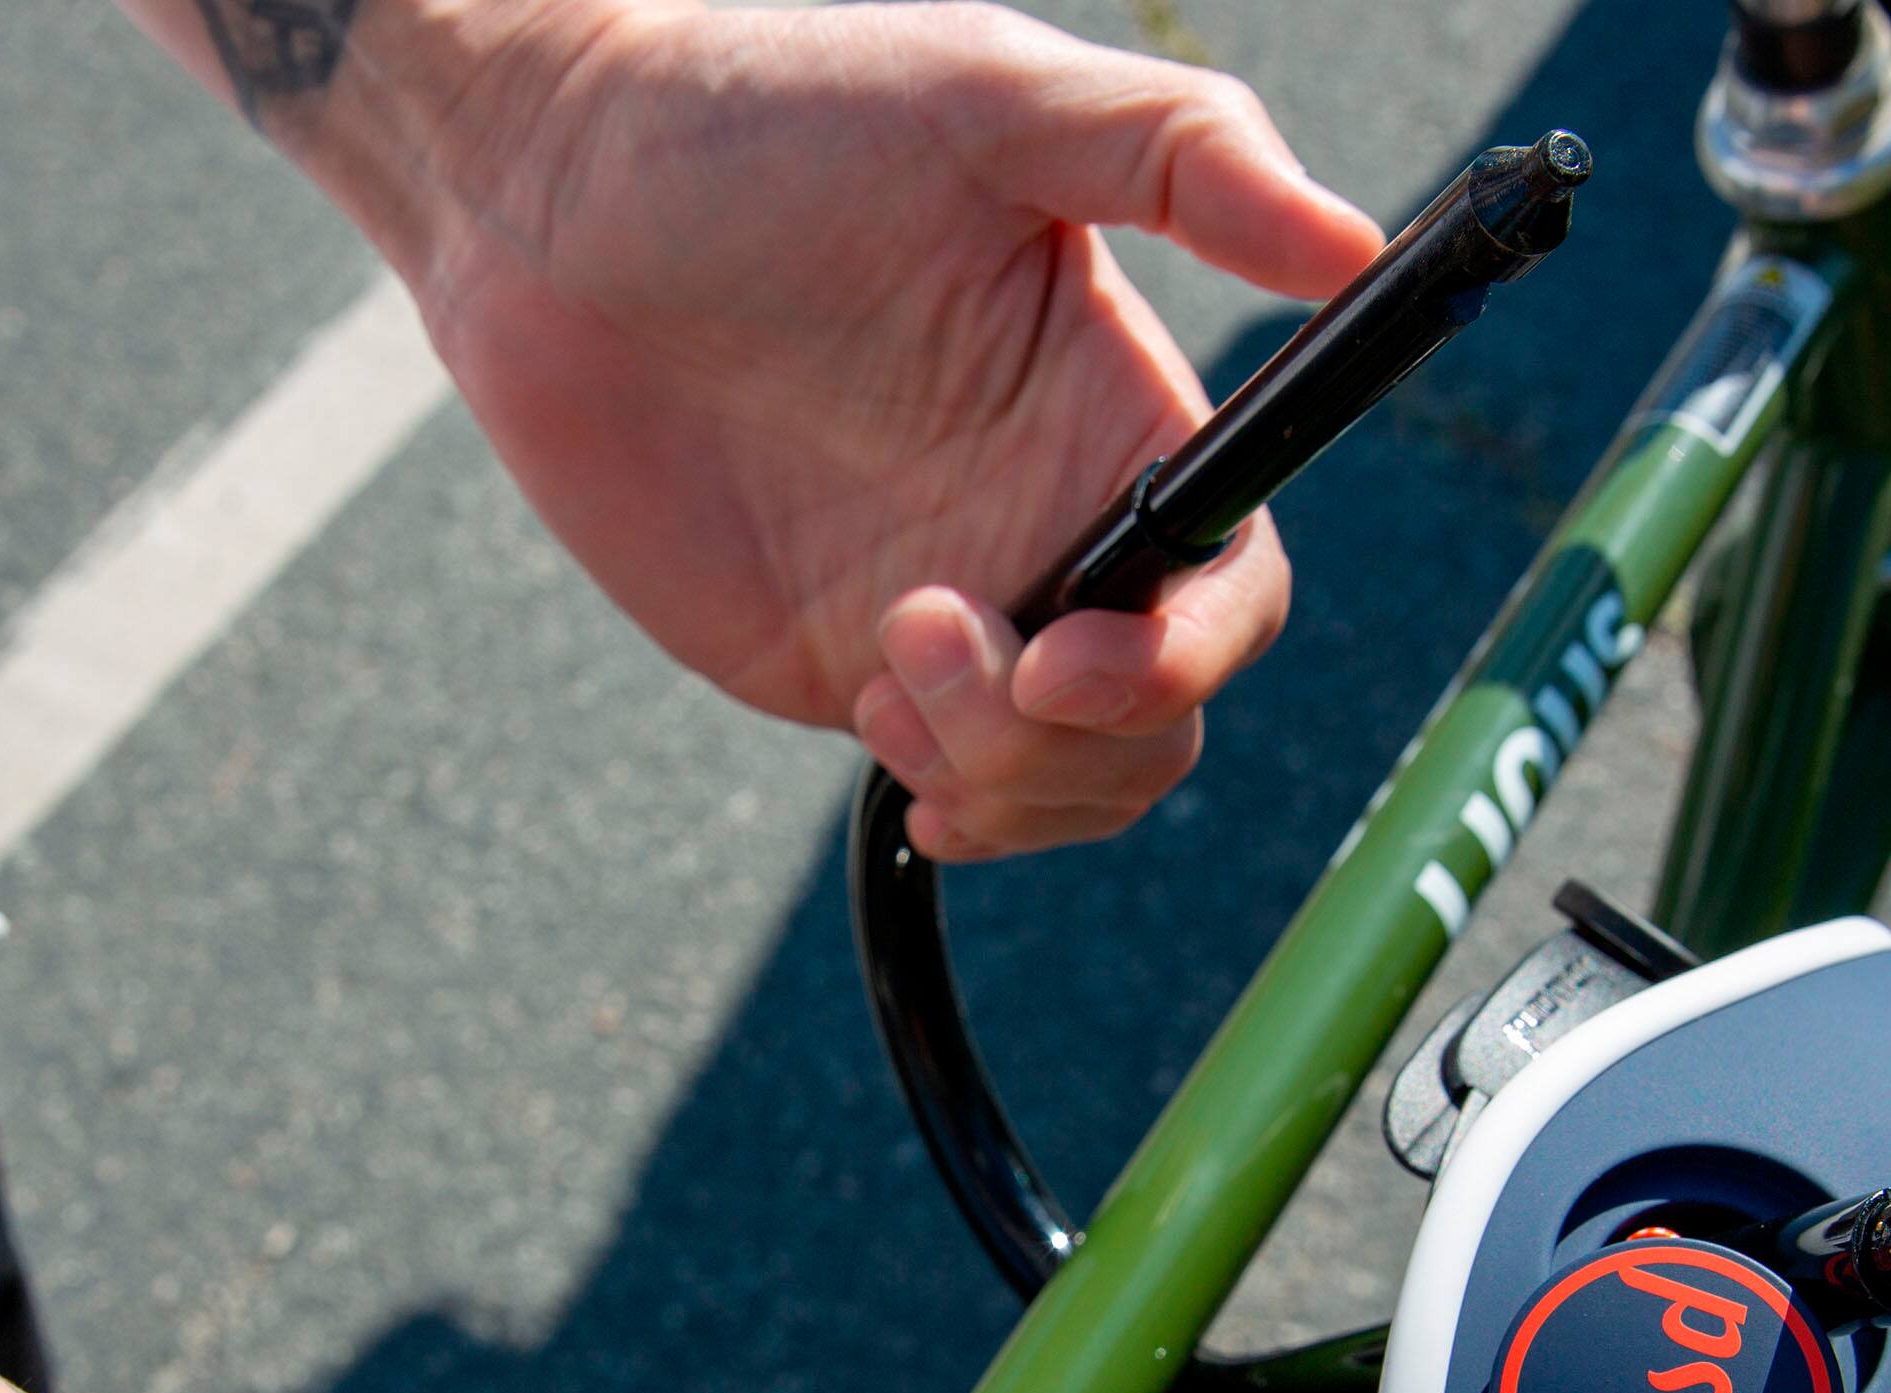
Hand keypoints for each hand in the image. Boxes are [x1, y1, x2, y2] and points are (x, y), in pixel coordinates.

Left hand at [394, 1, 1383, 858]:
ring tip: (886, 667)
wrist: (538, 195)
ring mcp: (961, 604)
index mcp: (1115, 412)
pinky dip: (947, 795)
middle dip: (1081, 736)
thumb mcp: (986, 98)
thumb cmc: (760, 109)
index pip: (1230, 581)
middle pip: (1164, 713)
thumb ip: (1182, 154)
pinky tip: (877, 721)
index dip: (1194, 649)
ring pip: (1071, 774)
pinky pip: (956, 782)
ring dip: (1004, 770)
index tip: (1083, 658)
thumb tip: (1352, 240)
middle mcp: (1055, 520)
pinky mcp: (853, 664)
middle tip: (934, 647)